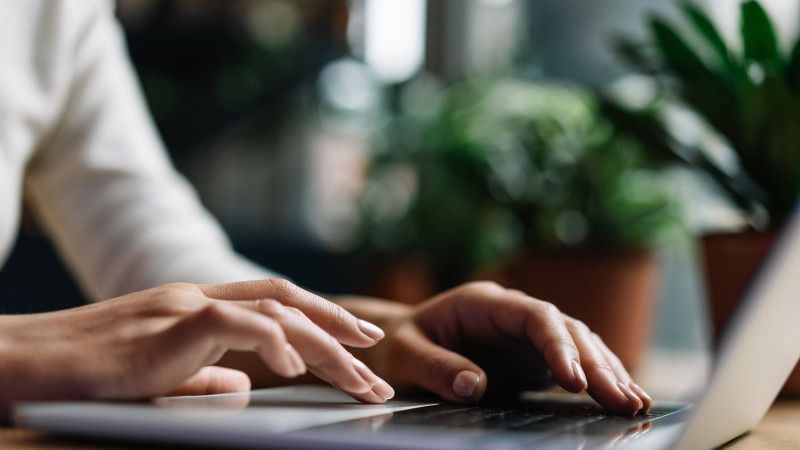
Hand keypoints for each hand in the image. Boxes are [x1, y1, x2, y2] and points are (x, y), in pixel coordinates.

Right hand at [0, 279, 393, 419]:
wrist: (21, 364)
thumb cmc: (84, 375)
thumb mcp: (158, 377)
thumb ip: (203, 376)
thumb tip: (244, 386)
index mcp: (200, 307)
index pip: (276, 304)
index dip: (323, 319)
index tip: (359, 343)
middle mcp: (199, 297)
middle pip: (289, 304)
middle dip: (340, 332)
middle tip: (378, 362)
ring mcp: (184, 305)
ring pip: (275, 311)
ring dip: (324, 346)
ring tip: (359, 377)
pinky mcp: (167, 323)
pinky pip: (234, 323)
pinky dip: (272, 341)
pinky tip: (296, 368)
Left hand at [341, 281, 651, 414]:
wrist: (399, 343)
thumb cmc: (399, 346)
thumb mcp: (405, 355)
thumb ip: (436, 367)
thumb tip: (473, 386)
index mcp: (483, 303)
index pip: (534, 316)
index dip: (558, 344)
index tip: (573, 378)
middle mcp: (512, 313)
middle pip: (566, 329)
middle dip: (596, 364)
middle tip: (621, 400)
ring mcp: (526, 334)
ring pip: (578, 344)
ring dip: (607, 371)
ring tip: (634, 403)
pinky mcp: (532, 356)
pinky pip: (573, 363)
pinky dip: (598, 379)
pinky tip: (623, 398)